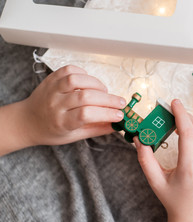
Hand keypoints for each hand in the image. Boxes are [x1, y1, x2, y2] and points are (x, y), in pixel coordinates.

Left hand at [0, 65, 125, 153]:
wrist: (27, 121)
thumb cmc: (51, 130)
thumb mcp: (74, 136)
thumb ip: (96, 129)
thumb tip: (116, 125)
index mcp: (61, 122)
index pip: (87, 115)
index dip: (106, 113)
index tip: (120, 115)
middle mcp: (55, 105)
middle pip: (86, 97)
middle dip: (108, 99)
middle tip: (120, 102)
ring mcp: (52, 90)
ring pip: (77, 80)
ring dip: (97, 84)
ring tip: (104, 92)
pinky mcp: (51, 78)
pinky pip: (69, 70)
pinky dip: (84, 73)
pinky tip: (89, 82)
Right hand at [134, 99, 192, 221]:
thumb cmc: (173, 200)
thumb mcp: (155, 181)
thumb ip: (145, 159)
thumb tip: (139, 138)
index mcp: (190, 166)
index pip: (187, 130)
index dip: (180, 113)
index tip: (174, 102)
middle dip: (187, 117)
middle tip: (175, 115)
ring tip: (184, 131)